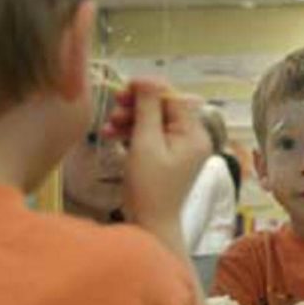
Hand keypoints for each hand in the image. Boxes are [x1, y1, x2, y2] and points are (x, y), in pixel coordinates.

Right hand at [102, 78, 208, 236]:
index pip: (174, 99)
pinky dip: (132, 134)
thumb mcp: (145, 143)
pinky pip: (150, 136)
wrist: (149, 224)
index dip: (150, 89)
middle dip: (137, 106)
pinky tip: (111, 135)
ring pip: (154, 122)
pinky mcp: (167, 157)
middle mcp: (192, 139)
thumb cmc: (149, 186)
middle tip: (114, 106)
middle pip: (163, 109)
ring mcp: (180, 149)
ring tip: (108, 127)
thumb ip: (147, 109)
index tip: (125, 86)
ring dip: (130, 120)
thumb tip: (148, 80)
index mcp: (195, 134)